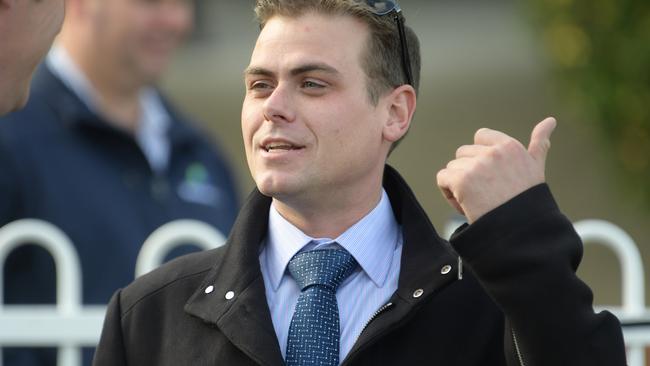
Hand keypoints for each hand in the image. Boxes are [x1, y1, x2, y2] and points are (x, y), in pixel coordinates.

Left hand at [436, 117, 556, 222]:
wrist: (520, 231)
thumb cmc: (527, 201)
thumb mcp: (535, 168)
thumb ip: (539, 144)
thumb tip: (550, 120)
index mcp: (510, 146)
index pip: (480, 136)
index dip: (480, 157)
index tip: (491, 176)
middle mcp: (493, 152)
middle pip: (463, 153)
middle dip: (469, 172)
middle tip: (486, 193)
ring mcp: (477, 166)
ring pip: (452, 167)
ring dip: (458, 184)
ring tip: (477, 201)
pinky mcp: (462, 181)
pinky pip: (442, 178)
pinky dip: (448, 193)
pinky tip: (465, 205)